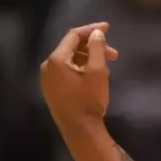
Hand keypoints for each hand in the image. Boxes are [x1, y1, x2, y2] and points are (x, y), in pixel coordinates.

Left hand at [40, 22, 121, 136]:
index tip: (108, 28)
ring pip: (69, 59)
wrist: (80, 131)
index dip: (91, 30)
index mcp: (56, 60)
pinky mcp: (51, 89)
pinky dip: (80, 67)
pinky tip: (94, 74)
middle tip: (114, 53)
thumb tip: (96, 33)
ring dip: (88, 58)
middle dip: (93, 47)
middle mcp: (47, 66)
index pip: (73, 36)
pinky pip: (65, 70)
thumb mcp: (97, 72)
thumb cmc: (89, 100)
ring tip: (106, 65)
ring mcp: (47, 79)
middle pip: (71, 47)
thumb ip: (97, 48)